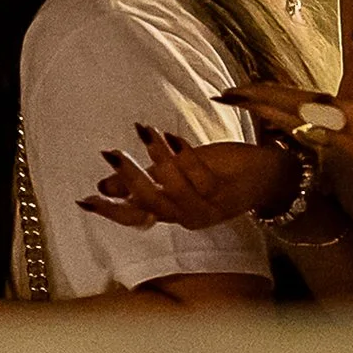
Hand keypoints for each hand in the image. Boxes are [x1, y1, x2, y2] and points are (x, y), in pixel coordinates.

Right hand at [79, 125, 295, 230]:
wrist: (269, 174)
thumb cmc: (222, 171)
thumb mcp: (176, 171)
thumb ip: (147, 178)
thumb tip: (104, 184)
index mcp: (174, 213)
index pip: (135, 217)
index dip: (109, 211)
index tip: (84, 199)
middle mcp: (188, 216)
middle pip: (151, 204)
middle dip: (129, 179)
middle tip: (112, 154)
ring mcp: (208, 207)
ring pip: (175, 191)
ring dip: (158, 160)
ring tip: (145, 134)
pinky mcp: (226, 194)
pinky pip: (200, 179)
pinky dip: (185, 157)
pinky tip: (173, 138)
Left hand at [218, 31, 352, 216]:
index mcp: (345, 120)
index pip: (291, 104)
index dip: (260, 96)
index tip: (230, 91)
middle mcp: (338, 139)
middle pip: (287, 120)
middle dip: (257, 107)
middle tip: (227, 96)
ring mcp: (349, 151)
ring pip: (299, 130)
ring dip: (274, 116)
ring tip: (254, 104)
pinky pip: (315, 137)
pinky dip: (296, 125)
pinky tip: (296, 122)